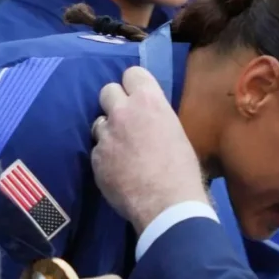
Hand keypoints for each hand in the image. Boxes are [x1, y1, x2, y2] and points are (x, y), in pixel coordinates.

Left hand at [90, 66, 209, 232]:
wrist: (167, 204)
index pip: (132, 73)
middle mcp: (123, 112)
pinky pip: (97, 150)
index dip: (135, 85)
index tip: (139, 96)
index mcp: (149, 102)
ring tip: (123, 150)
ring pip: (99, 122)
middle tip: (127, 120)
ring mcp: (105, 135)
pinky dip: (106, 157)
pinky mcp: (95, 159)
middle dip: (115, 103)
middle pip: (107, 90)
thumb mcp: (177, 134)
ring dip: (109, 131)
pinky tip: (119, 170)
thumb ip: (157, 119)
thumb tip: (150, 121)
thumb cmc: (183, 170)